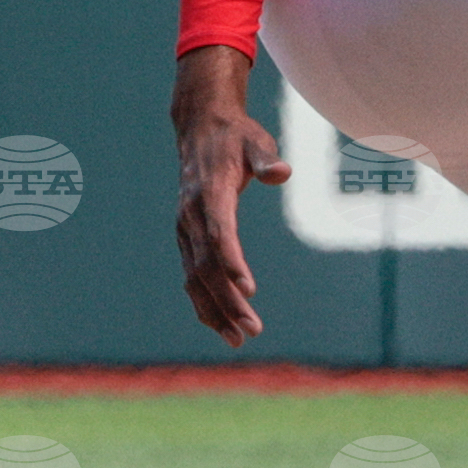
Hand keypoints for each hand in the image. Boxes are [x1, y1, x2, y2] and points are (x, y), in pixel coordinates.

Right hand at [171, 44, 289, 346]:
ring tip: (239, 339)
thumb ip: (267, 158)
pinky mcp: (187, 238)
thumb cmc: (236, 136)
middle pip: (206, 266)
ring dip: (215, 311)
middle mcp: (191, 216)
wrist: (199, 128)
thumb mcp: (256, 140)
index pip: (219, 233)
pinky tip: (222, 326)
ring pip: (195, 278)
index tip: (249, 289)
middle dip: (227, 301)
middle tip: (252, 330)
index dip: (232, 262)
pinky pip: (192, 277)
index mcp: (209, 193)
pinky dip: (204, 303)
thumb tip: (282, 171)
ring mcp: (185, 229)